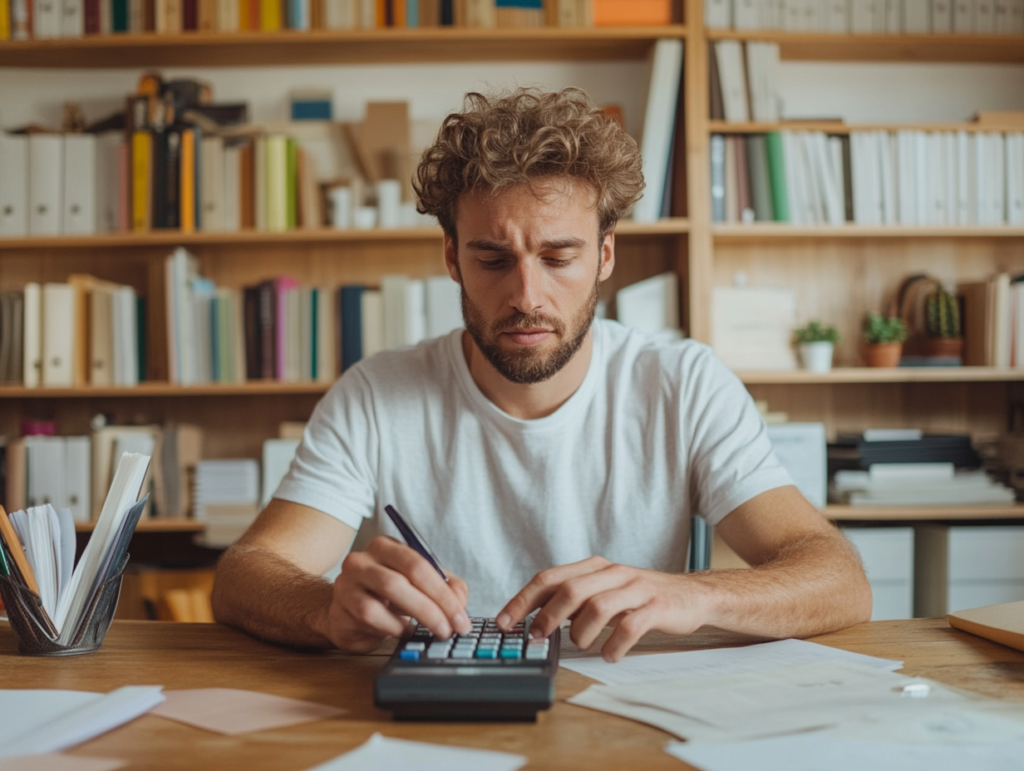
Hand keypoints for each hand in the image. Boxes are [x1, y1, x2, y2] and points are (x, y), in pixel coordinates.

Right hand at [324, 535, 470, 652]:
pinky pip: (371, 615)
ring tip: (432, 630)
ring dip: (418, 615)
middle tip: (450, 628)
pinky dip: (395, 626)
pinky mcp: (340, 607)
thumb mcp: (420, 587)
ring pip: (388, 593)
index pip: (420, 563)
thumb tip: (459, 600)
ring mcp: (348, 581)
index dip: (444, 592)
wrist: (347, 617)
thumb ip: (446, 588)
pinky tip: (405, 631)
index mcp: (387, 546)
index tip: (461, 617)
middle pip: (405, 576)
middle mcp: (364, 558)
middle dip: (435, 606)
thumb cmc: (387, 598)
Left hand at [497, 557, 707, 662]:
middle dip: (546, 616)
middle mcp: (613, 573)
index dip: (523, 600)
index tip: (504, 621)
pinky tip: (609, 654)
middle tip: (536, 637)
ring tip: (580, 645)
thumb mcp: (604, 591)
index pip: (549, 578)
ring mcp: (636, 589)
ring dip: (581, 632)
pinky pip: (630, 627)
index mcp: (594, 567)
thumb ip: (574, 600)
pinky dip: (614, 645)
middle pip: (569, 589)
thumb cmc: (641, 597)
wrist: (692, 596)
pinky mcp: (657, 607)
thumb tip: (534, 619)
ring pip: (597, 607)